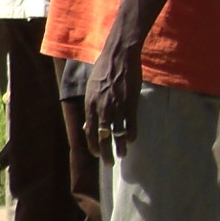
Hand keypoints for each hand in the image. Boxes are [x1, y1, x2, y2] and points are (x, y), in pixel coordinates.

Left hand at [84, 34, 140, 161]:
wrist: (118, 56)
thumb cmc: (103, 71)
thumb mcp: (91, 89)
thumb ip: (90, 108)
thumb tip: (87, 125)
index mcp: (90, 105)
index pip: (89, 132)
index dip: (93, 145)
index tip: (96, 154)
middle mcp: (101, 109)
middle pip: (102, 137)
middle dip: (105, 153)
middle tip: (108, 164)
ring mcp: (116, 107)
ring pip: (117, 133)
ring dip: (119, 147)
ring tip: (122, 155)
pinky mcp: (131, 104)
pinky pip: (131, 124)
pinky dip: (131, 134)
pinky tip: (132, 140)